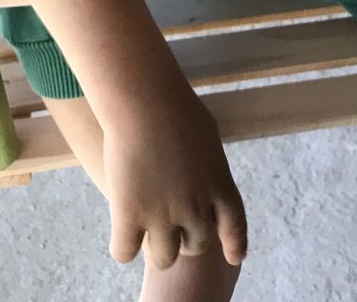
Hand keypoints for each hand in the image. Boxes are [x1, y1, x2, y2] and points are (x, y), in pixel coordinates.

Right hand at [102, 78, 247, 271]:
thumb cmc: (175, 105)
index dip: (234, 245)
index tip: (235, 257)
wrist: (144, 98)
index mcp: (219, 183)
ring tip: (145, 229)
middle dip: (184, 239)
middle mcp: (196, 206)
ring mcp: (163, 214)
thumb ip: (210, 167)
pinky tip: (121, 232)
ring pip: (163, 258)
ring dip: (155, 246)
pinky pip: (125, 252)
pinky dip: (122, 246)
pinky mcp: (130, 215)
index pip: (234, 226)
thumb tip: (206, 182)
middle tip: (169, 223)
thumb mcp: (208, 137)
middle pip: (195, 246)